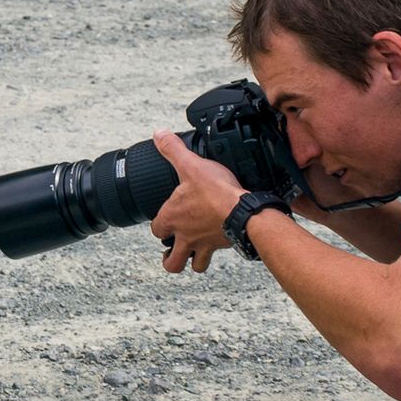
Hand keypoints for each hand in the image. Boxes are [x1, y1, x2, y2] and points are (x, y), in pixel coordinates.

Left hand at [149, 129, 245, 272]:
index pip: (156, 229)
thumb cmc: (216, 191)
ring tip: (194, 255)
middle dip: (170, 258)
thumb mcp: (191, 164)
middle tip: (173, 249)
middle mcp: (185, 236)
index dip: (159, 226)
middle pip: (171, 261)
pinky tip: (219, 244)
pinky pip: (217, 258)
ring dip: (192, 262)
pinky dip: (216, 253)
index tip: (164, 221)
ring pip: (194, 266)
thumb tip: (158, 134)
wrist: (244, 211)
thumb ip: (173, 149)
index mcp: (173, 218)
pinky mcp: (223, 247)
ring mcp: (204, 245)